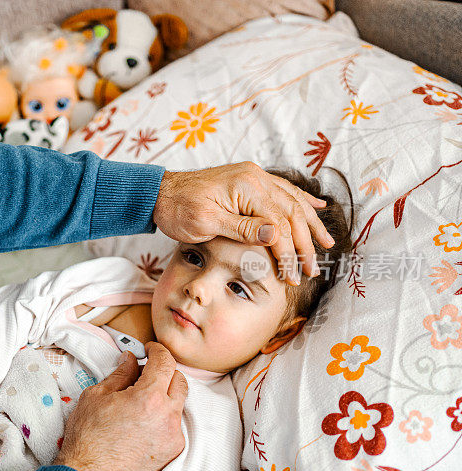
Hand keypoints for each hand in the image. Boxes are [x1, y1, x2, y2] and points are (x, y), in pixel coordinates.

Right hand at [53, 343, 187, 470]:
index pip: (165, 362)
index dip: (158, 350)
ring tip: (140, 399)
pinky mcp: (172, 452)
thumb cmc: (87, 439)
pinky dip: (163, 416)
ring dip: (165, 394)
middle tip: (145, 371)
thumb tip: (131, 360)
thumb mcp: (96, 396)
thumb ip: (120, 374)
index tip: (149, 349)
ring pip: (178, 403)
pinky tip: (142, 421)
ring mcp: (173, 436)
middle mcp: (168, 416)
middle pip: (180, 380)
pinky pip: (174, 424)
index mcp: (148, 398)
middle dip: (165, 370)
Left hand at [153, 162, 335, 284]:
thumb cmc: (179, 209)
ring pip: (292, 202)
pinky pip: (282, 191)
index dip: (288, 252)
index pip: (279, 224)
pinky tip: (317, 207)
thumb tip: (277, 236)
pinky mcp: (249, 180)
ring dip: (311, 223)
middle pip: (291, 213)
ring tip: (327, 243)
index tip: (294, 275)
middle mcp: (255, 178)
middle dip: (304, 244)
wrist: (160, 192)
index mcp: (247, 187)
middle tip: (313, 270)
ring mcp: (254, 177)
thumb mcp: (207, 223)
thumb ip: (243, 229)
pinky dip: (301, 201)